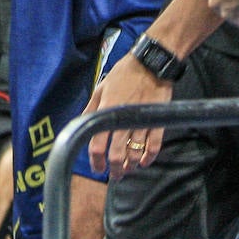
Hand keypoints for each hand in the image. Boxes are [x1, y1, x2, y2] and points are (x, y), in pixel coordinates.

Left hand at [83, 54, 173, 180]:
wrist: (150, 63)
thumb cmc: (123, 74)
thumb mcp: (101, 87)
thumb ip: (91, 108)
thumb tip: (81, 125)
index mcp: (108, 111)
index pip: (98, 144)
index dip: (96, 161)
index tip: (97, 168)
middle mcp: (124, 119)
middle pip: (116, 154)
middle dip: (114, 169)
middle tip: (115, 175)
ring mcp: (142, 121)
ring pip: (135, 153)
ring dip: (131, 165)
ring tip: (128, 169)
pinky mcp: (157, 120)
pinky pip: (154, 145)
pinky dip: (150, 157)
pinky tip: (144, 162)